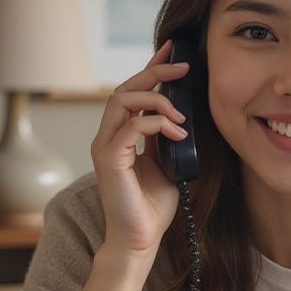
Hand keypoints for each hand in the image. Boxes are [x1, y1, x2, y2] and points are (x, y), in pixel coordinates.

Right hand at [90, 40, 189, 256]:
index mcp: (122, 134)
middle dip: (156, 72)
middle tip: (185, 68)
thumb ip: (168, 138)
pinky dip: (157, 123)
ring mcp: (105, 146)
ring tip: (181, 115)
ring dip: (156, 99)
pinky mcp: (108, 159)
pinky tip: (178, 133)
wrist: (140, 239)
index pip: (135, 91)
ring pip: (122, 100)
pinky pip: (131, 126)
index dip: (153, 68)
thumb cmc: (152, 207)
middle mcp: (108, 135)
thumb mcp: (168, 162)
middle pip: (125, 87)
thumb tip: (185, 114)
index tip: (174, 50)